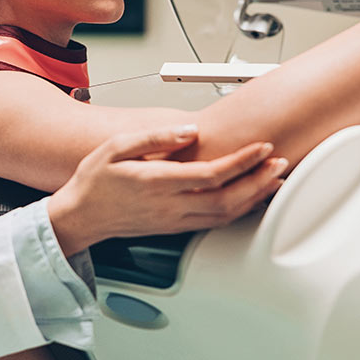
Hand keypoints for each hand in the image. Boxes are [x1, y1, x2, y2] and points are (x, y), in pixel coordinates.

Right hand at [46, 124, 287, 255]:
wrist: (80, 217)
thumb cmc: (95, 181)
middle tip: (279, 162)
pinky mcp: (175, 228)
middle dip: (259, 180)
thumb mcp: (115, 147)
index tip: (262, 147)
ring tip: (274, 178)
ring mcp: (174, 220)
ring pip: (225, 215)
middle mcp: (169, 206)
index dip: (242, 162)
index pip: (211, 175)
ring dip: (254, 197)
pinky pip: (215, 222)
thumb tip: (189, 131)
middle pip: (227, 198)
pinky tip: (250, 198)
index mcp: (156, 183)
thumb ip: (154, 137)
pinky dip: (239, 210)